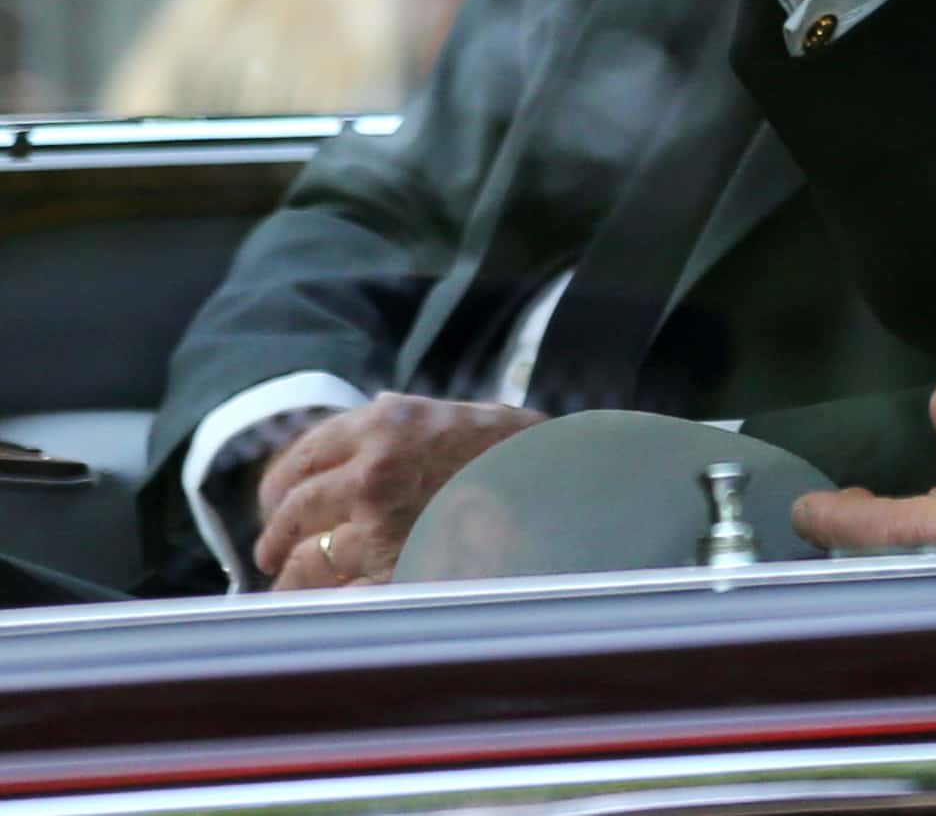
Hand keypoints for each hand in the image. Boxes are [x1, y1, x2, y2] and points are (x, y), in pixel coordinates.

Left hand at [252, 395, 542, 591]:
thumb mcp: (452, 417)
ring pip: (303, 563)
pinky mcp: (398, 576)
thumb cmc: (519, 455)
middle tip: (271, 553)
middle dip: (275, 537)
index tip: (275, 504)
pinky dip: (326, 608)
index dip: (279, 487)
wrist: (573, 489)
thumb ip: (394, 428)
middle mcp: (373, 472)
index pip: (299, 458)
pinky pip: (337, 600)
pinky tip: (328, 609)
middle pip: (291, 511)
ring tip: (293, 587)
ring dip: (292, 579)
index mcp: (385, 424)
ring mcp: (382, 528)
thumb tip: (339, 450)